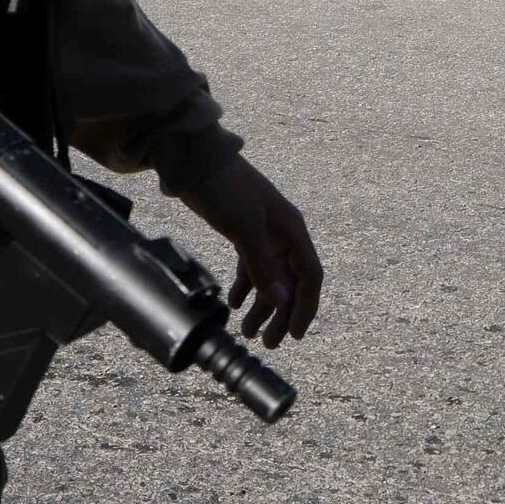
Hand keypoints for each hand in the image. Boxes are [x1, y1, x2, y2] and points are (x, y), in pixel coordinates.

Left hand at [171, 151, 322, 348]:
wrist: (195, 160)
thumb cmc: (224, 189)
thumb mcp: (244, 228)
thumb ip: (262, 266)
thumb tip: (281, 302)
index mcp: (291, 230)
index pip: (309, 276)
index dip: (305, 307)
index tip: (295, 335)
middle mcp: (282, 234)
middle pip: (290, 283)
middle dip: (281, 315)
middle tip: (268, 342)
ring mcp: (263, 234)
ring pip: (270, 278)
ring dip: (262, 306)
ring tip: (247, 331)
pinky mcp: (243, 233)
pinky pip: (251, 268)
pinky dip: (245, 288)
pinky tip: (234, 304)